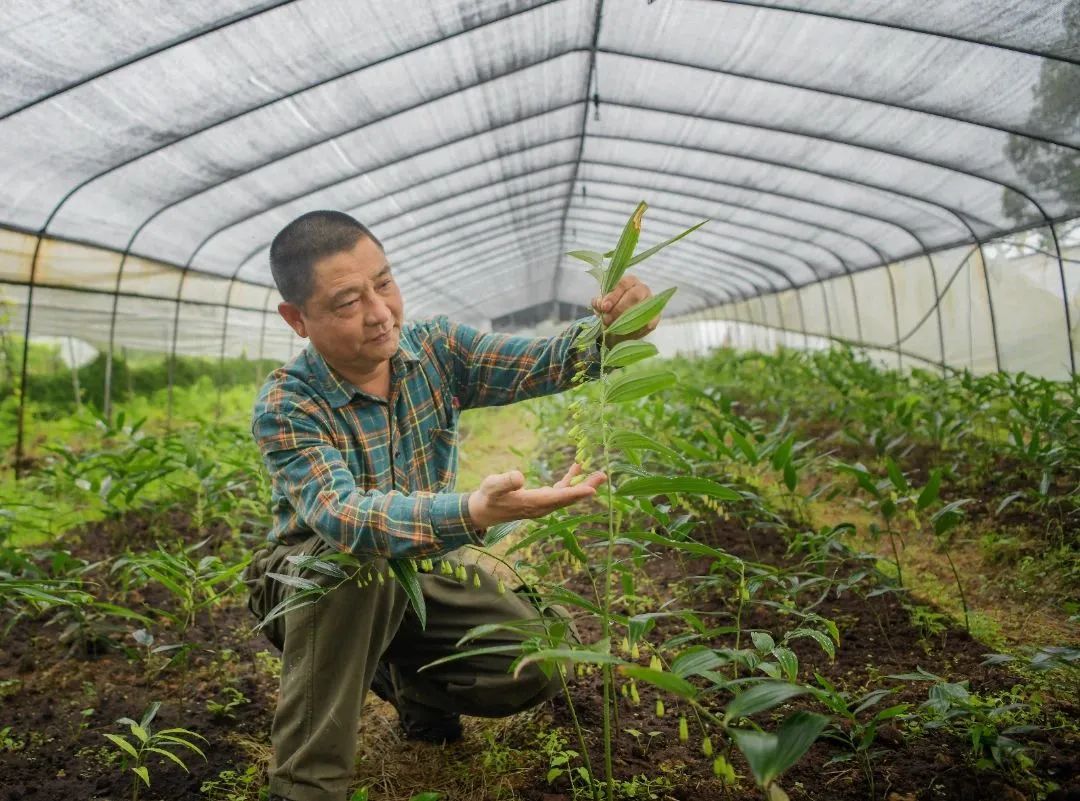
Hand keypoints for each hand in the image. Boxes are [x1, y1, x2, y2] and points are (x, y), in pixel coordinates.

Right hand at [467, 463, 606, 529]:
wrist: (484, 511)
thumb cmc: (488, 497)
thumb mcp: (492, 486)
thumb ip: (505, 482)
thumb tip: (519, 477)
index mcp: (532, 504)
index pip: (557, 498)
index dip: (575, 494)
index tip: (592, 490)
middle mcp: (542, 507)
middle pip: (568, 498)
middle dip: (586, 488)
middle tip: (603, 476)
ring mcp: (543, 505)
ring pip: (567, 495)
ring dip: (583, 484)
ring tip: (599, 473)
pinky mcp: (541, 500)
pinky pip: (560, 491)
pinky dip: (569, 481)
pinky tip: (576, 468)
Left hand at [591, 275, 656, 344]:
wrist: (621, 323)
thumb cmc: (612, 308)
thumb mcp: (602, 304)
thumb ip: (599, 302)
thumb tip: (599, 304)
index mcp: (629, 281)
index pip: (623, 284)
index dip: (613, 295)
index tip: (604, 307)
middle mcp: (642, 289)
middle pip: (634, 295)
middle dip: (619, 309)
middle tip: (607, 320)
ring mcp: (651, 303)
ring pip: (641, 310)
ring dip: (625, 321)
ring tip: (612, 329)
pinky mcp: (656, 317)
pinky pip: (648, 324)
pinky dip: (634, 331)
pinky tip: (624, 334)